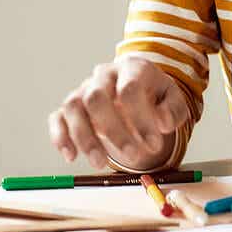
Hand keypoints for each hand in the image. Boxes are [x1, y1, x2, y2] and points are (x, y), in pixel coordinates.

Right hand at [48, 56, 191, 171]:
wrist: (134, 87)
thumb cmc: (153, 94)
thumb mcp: (172, 98)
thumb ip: (174, 110)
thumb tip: (163, 124)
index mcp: (131, 68)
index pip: (129, 89)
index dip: (141, 119)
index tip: (154, 145)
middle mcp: (103, 75)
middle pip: (97, 97)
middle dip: (114, 130)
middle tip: (134, 156)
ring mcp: (84, 89)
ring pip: (73, 107)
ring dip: (85, 138)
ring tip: (100, 163)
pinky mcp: (70, 107)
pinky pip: (57, 118)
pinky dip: (60, 137)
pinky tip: (71, 156)